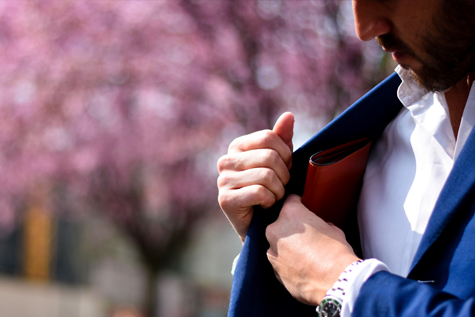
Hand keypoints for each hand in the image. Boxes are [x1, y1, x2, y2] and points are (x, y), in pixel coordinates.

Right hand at [217, 112, 293, 242]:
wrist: (260, 225)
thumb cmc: (270, 189)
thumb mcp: (279, 161)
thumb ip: (282, 138)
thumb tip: (289, 115)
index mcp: (237, 146)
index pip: (269, 137)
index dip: (286, 154)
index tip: (285, 168)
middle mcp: (225, 160)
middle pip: (270, 156)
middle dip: (284, 175)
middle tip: (280, 187)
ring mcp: (223, 180)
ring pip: (267, 176)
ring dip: (278, 191)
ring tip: (273, 197)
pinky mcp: (225, 200)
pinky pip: (260, 193)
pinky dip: (269, 201)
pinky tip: (264, 206)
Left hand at [266, 194, 359, 304]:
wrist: (334, 281)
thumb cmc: (335, 252)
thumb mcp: (332, 229)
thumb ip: (320, 224)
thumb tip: (322, 227)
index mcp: (290, 214)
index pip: (290, 200)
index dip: (299, 204)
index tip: (303, 208)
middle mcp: (276, 229)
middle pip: (280, 223)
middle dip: (291, 228)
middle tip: (306, 236)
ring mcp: (272, 250)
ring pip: (277, 243)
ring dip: (287, 246)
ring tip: (305, 255)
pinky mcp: (273, 269)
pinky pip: (279, 261)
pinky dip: (287, 263)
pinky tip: (302, 267)